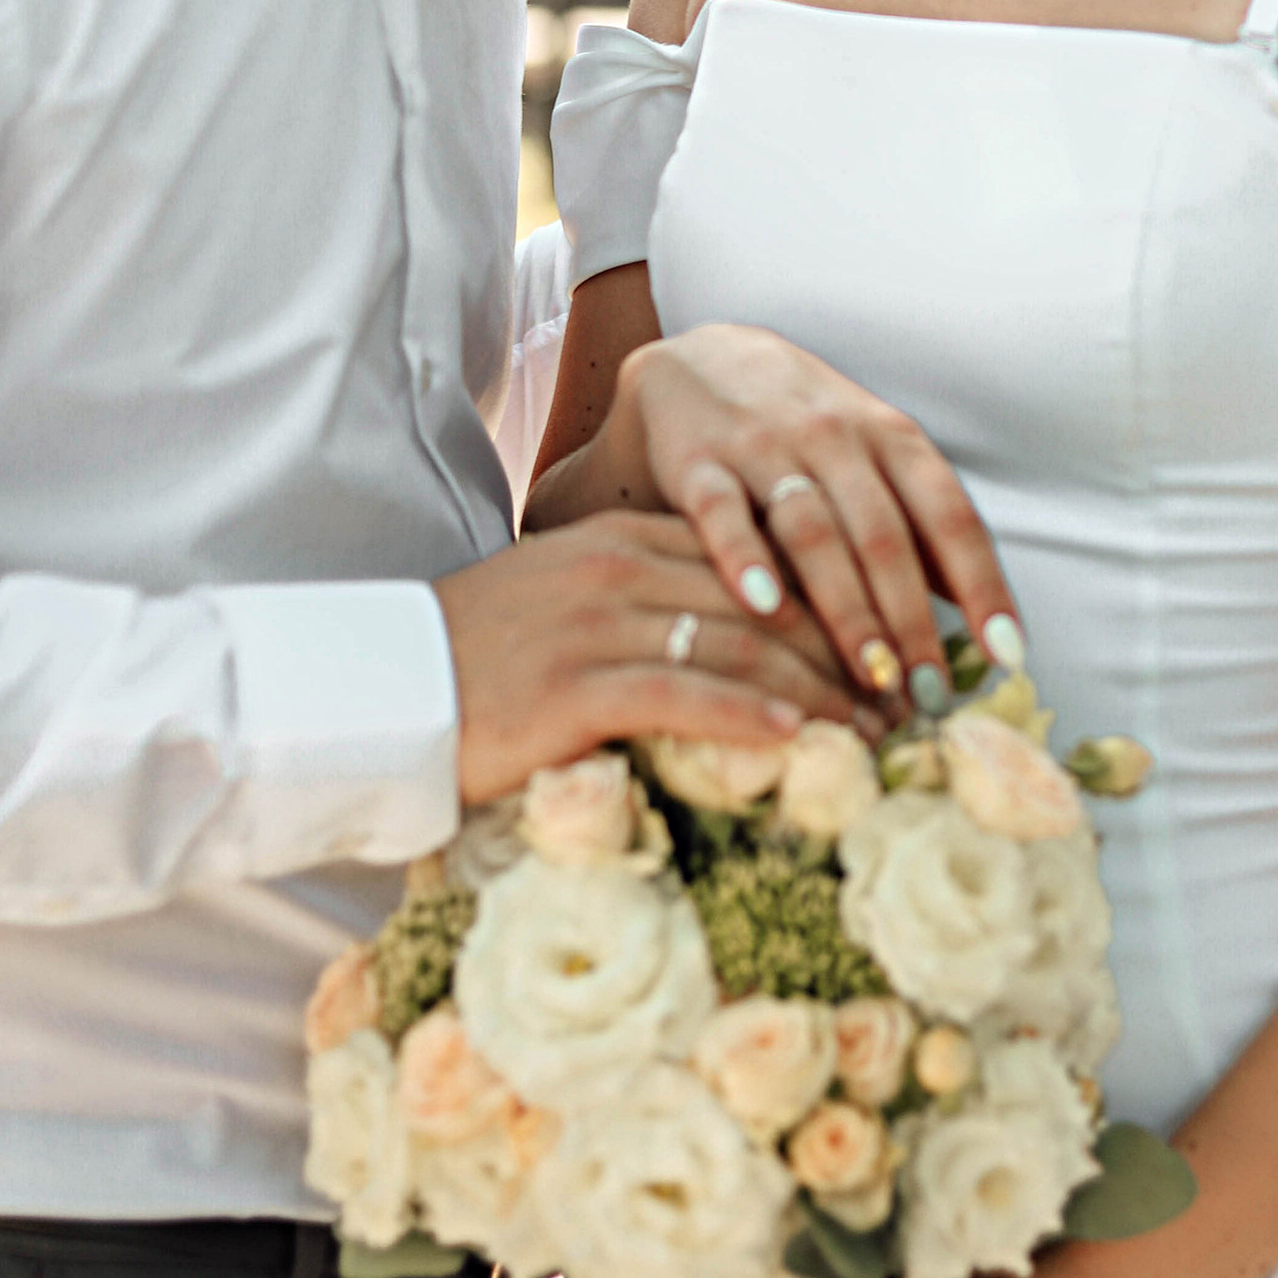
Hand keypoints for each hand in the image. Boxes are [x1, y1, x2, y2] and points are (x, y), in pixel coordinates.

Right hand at [433, 513, 860, 806]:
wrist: (375, 688)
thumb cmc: (473, 658)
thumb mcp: (564, 601)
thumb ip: (640, 601)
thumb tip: (724, 641)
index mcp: (622, 538)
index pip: (756, 563)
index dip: (831, 606)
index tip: (882, 649)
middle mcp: (619, 568)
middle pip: (765, 606)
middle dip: (846, 654)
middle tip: (902, 702)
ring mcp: (596, 624)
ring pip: (740, 649)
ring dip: (820, 694)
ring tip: (873, 734)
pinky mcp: (572, 686)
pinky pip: (680, 695)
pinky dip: (746, 716)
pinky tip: (794, 739)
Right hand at [604, 324, 1021, 716]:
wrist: (699, 358)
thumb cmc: (803, 427)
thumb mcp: (874, 458)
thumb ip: (920, 528)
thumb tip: (982, 616)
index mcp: (891, 439)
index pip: (950, 516)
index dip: (984, 586)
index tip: (1008, 654)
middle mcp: (836, 437)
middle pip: (885, 535)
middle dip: (912, 620)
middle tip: (928, 694)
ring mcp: (765, 445)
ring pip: (815, 532)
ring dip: (846, 608)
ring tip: (869, 675)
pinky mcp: (699, 460)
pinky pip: (723, 513)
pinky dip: (744, 559)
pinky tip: (765, 608)